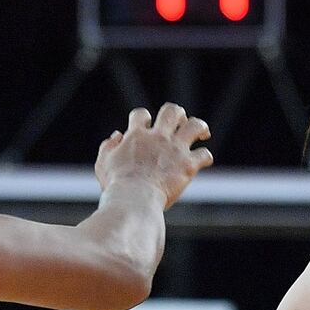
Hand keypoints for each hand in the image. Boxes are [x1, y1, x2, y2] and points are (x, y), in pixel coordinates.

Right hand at [95, 102, 213, 208]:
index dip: (144, 119)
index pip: (141, 114)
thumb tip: (118, 135)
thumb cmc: (117, 185)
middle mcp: (158, 137)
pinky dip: (205, 157)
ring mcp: (175, 149)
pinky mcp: (188, 165)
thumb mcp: (103, 163)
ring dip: (200, 127)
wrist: (134, 198)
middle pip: (172, 111)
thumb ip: (109, 146)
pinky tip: (202, 161)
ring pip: (195, 126)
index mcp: (137, 135)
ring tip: (202, 133)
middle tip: (180, 124)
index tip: (146, 127)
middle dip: (177, 114)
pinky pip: (205, 154)